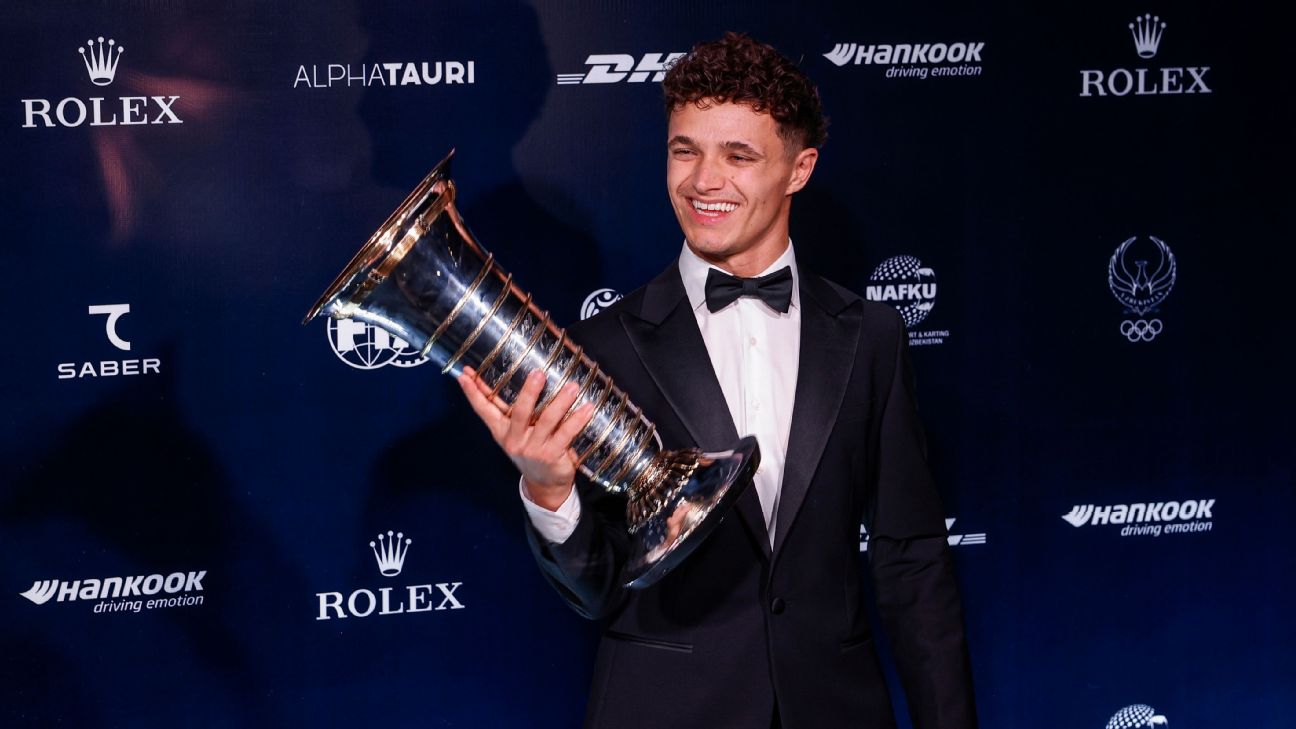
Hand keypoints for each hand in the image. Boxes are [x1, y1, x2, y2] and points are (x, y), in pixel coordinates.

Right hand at [457, 367, 595, 510]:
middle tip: (538, 373)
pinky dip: (578, 420)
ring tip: (573, 386)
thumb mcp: (516, 433)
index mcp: (502, 431)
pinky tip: (587, 408)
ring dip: (561, 402)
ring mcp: (533, 448)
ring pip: (547, 421)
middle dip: (528, 392)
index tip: (465, 374)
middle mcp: (514, 439)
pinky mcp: (552, 456)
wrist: (544, 485)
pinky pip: (566, 434)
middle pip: (519, 412)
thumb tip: (521, 376)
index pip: (483, 410)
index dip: (473, 393)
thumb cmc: (531, 450)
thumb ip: (514, 411)